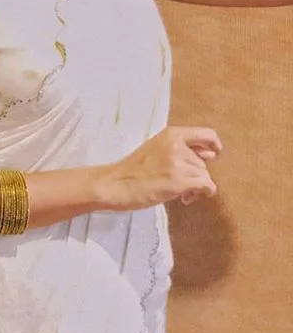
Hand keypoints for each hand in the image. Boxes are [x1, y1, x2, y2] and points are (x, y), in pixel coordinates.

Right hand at [100, 126, 221, 210]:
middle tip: (182, 183)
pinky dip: (201, 194)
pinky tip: (186, 198)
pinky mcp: (179, 180)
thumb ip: (182, 149)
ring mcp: (178, 163)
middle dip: (196, 174)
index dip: (214, 144)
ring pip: (204, 175)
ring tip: (179, 192)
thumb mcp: (157, 149)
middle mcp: (177, 145)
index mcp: (170, 134)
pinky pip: (206, 186)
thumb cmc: (134, 169)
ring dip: (196, 186)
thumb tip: (212, 154)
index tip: (213, 155)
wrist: (117, 183)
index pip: (206, 134)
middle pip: (203, 161)